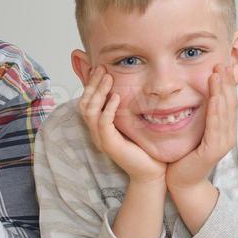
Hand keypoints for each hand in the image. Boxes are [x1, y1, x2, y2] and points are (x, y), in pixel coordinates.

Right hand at [77, 67, 165, 184]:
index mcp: (99, 125)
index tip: (99, 67)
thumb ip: (127, 106)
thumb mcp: (133, 121)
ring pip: (90, 111)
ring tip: (109, 78)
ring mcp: (101, 139)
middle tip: (102, 68)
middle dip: (92, 84)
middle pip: (84, 103)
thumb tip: (128, 86)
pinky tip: (117, 97)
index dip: (91, 84)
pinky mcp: (110, 145)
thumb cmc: (145, 146)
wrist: (153, 170)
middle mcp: (96, 132)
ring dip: (99, 92)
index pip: (87, 100)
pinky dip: (108, 108)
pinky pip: (103, 123)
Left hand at [166, 64, 236, 192]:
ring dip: (220, 92)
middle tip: (221, 64)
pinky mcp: (214, 150)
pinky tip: (213, 99)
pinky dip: (215, 112)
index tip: (221, 65)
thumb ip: (200, 114)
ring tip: (217, 75)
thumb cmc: (185, 154)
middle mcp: (228, 134)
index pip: (228, 101)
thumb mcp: (194, 129)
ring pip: (224, 112)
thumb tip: (198, 92)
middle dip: (226, 83)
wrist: (181, 181)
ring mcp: (223, 143)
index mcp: (225, 128)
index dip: (226, 83)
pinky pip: (215, 127)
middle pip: (229, 103)